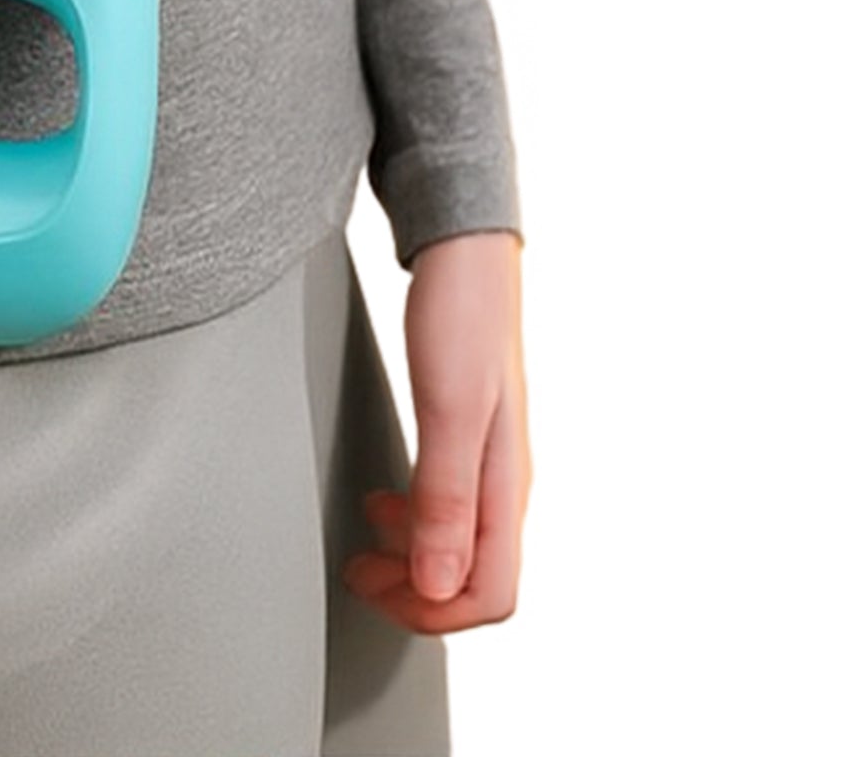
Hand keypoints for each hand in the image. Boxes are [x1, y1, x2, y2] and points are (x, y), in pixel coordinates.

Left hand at [343, 228, 530, 633]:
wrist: (463, 250)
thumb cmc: (460, 316)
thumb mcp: (446, 408)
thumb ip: (445, 498)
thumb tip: (440, 586)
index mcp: (507, 485)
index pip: (491, 595)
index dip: (431, 613)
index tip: (374, 592)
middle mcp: (504, 481)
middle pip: (475, 579)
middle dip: (415, 594)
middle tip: (357, 575)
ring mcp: (488, 458)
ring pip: (460, 545)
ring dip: (411, 560)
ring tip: (362, 544)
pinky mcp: (467, 433)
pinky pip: (448, 505)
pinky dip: (412, 521)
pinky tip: (382, 499)